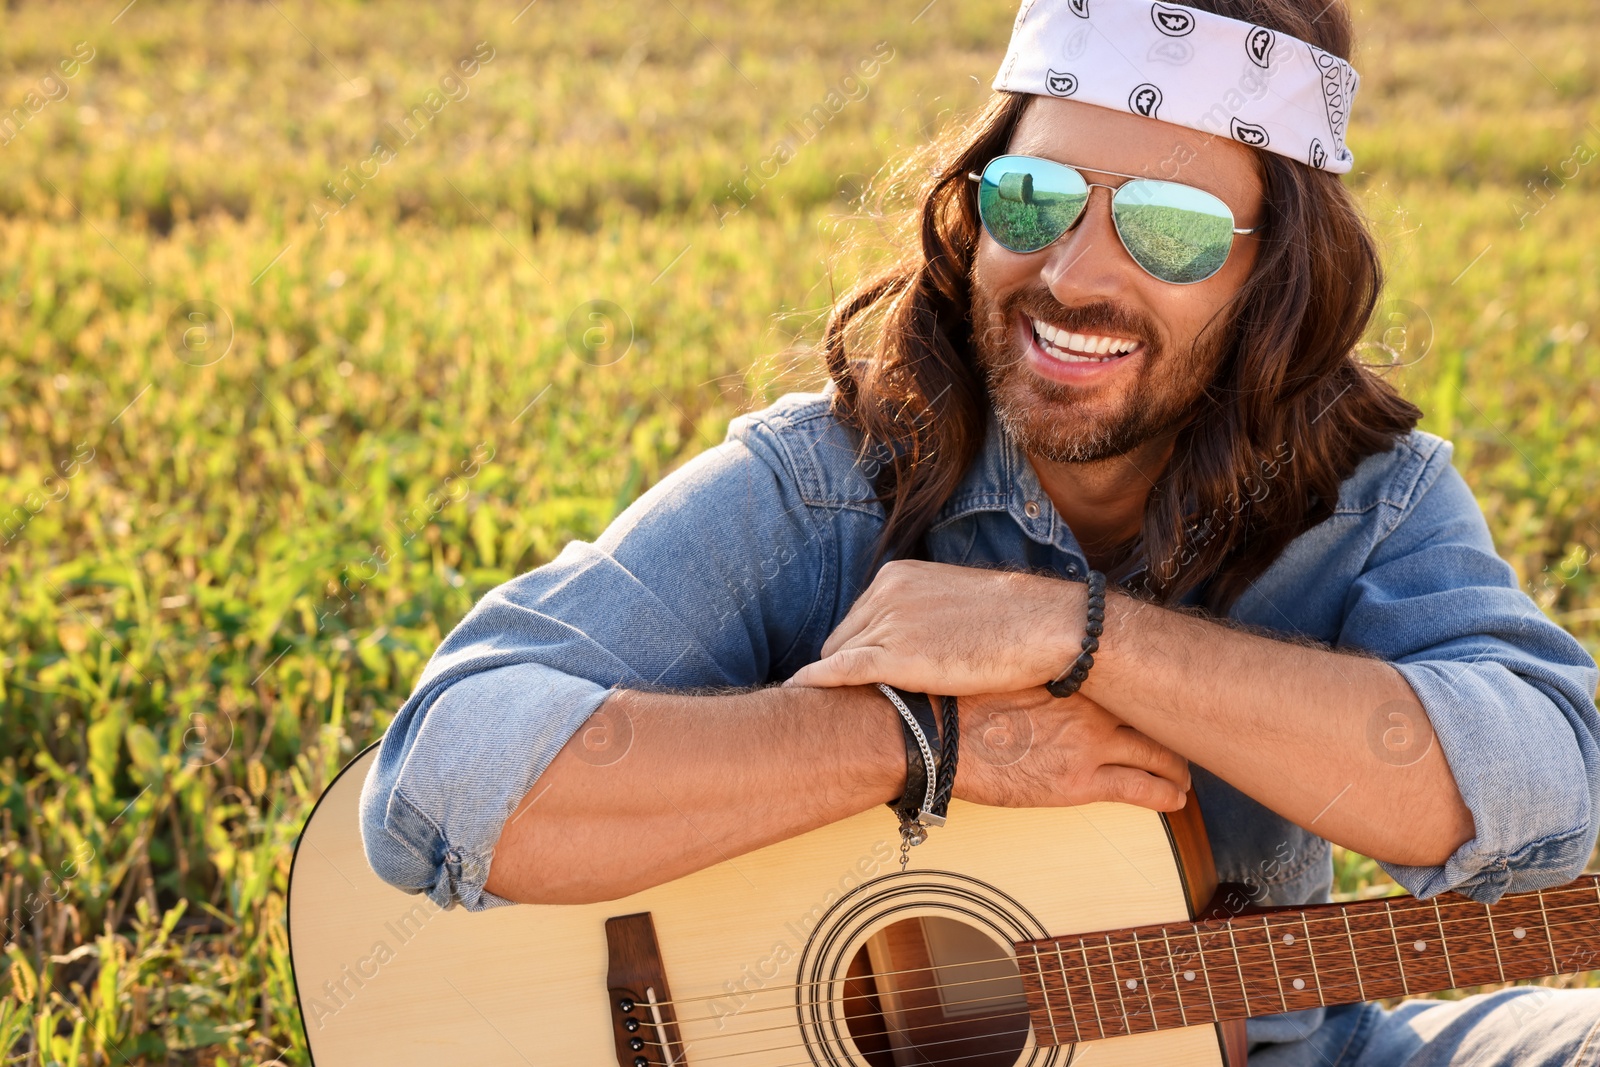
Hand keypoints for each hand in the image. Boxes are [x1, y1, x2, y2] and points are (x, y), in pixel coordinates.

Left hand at [782, 559, 1085, 694]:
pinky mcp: (894, 657)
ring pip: (839, 657)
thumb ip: (926, 615)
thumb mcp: (957, 604)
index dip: (861, 648)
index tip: (862, 672)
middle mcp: (885, 594)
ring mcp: (888, 623)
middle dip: (844, 665)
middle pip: (843, 637)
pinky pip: (838, 671)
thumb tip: (918, 640)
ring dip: (834, 682)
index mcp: (899, 576)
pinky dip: (815, 681)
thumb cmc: (1014, 622)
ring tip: (825, 707)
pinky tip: (796, 693)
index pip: (860, 617)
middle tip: (844, 696)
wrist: (1045, 628)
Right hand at [953, 687, 1189, 811]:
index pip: (1130, 674)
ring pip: (1158, 752)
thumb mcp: (1003, 664)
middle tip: (1183, 738)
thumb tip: (1038, 666)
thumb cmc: (955, 699)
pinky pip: (1142, 789)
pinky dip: (1166, 795)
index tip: (1154, 695)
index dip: (1147, 689)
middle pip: (1154, 712)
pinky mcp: (1080, 782)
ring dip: (1177, 767)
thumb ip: (1036, 667)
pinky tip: (1175, 800)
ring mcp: (1090, 742)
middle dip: (1174, 728)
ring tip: (1183, 776)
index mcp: (1072, 669)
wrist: (935, 734)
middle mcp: (1092, 702)